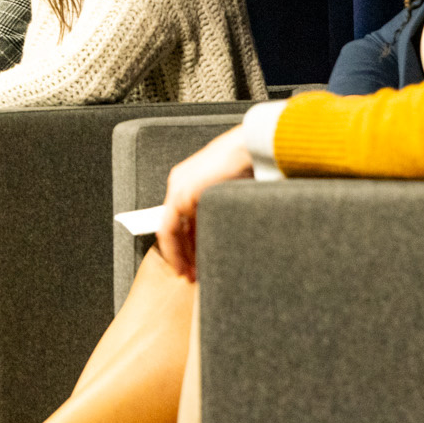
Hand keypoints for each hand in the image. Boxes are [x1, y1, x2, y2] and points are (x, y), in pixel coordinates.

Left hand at [154, 126, 253, 276]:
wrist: (254, 146)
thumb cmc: (253, 163)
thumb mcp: (234, 191)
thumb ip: (223, 208)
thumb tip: (226, 231)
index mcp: (192, 180)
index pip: (183, 218)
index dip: (189, 243)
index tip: (197, 262)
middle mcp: (180, 183)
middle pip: (176, 226)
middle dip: (183, 254)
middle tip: (192, 276)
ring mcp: (178, 188)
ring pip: (170, 231)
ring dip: (179, 256)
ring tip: (190, 276)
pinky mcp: (181, 194)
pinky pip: (169, 230)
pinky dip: (174, 250)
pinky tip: (184, 266)